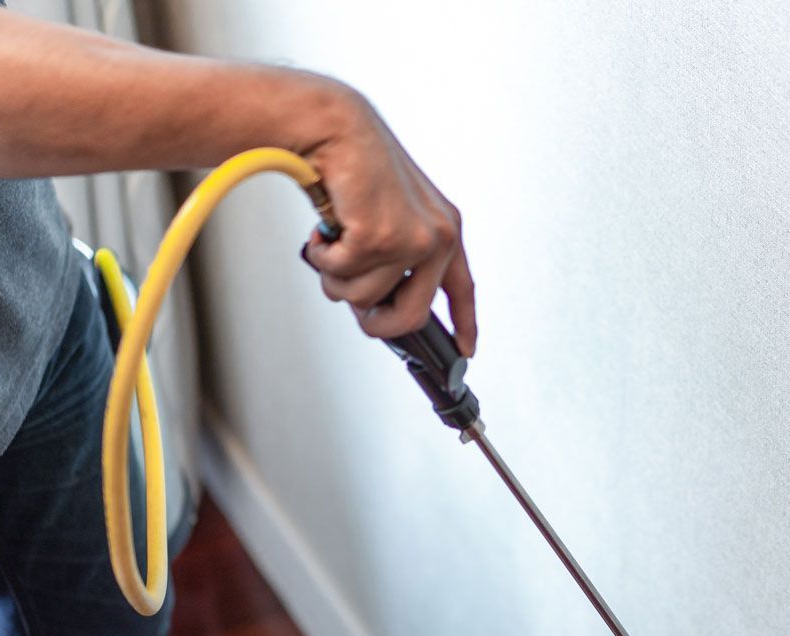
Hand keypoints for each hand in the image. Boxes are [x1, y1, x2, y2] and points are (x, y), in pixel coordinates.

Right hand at [298, 86, 476, 355]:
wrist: (337, 128)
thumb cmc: (355, 171)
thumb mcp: (388, 218)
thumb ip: (395, 261)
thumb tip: (378, 308)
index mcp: (446, 230)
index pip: (462, 289)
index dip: (465, 324)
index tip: (466, 352)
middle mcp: (439, 236)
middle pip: (409, 318)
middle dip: (374, 322)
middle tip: (354, 304)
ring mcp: (414, 239)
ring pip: (365, 299)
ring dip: (337, 278)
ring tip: (333, 243)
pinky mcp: (382, 239)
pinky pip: (341, 276)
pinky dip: (323, 257)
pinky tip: (326, 230)